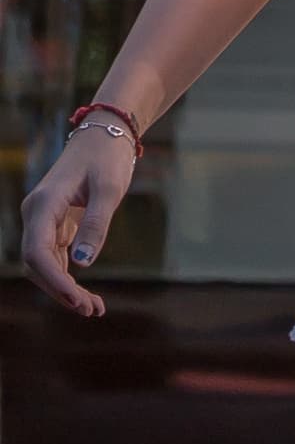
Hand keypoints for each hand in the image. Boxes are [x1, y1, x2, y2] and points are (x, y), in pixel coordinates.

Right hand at [21, 130, 134, 315]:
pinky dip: (68, 276)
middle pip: (37, 264)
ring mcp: (44, 220)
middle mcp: (37, 213)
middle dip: (60, 290)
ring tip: (94, 309)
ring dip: (64, 288)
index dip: (55, 280)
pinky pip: (55, 257)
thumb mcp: (109, 188)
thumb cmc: (108, 156)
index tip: (78, 299)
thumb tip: (83, 263)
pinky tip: (86, 294)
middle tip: (91, 310)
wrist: (106, 133)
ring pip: (45, 264)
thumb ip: (96, 224)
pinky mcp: (55, 224)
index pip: (37, 252)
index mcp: (44, 203)